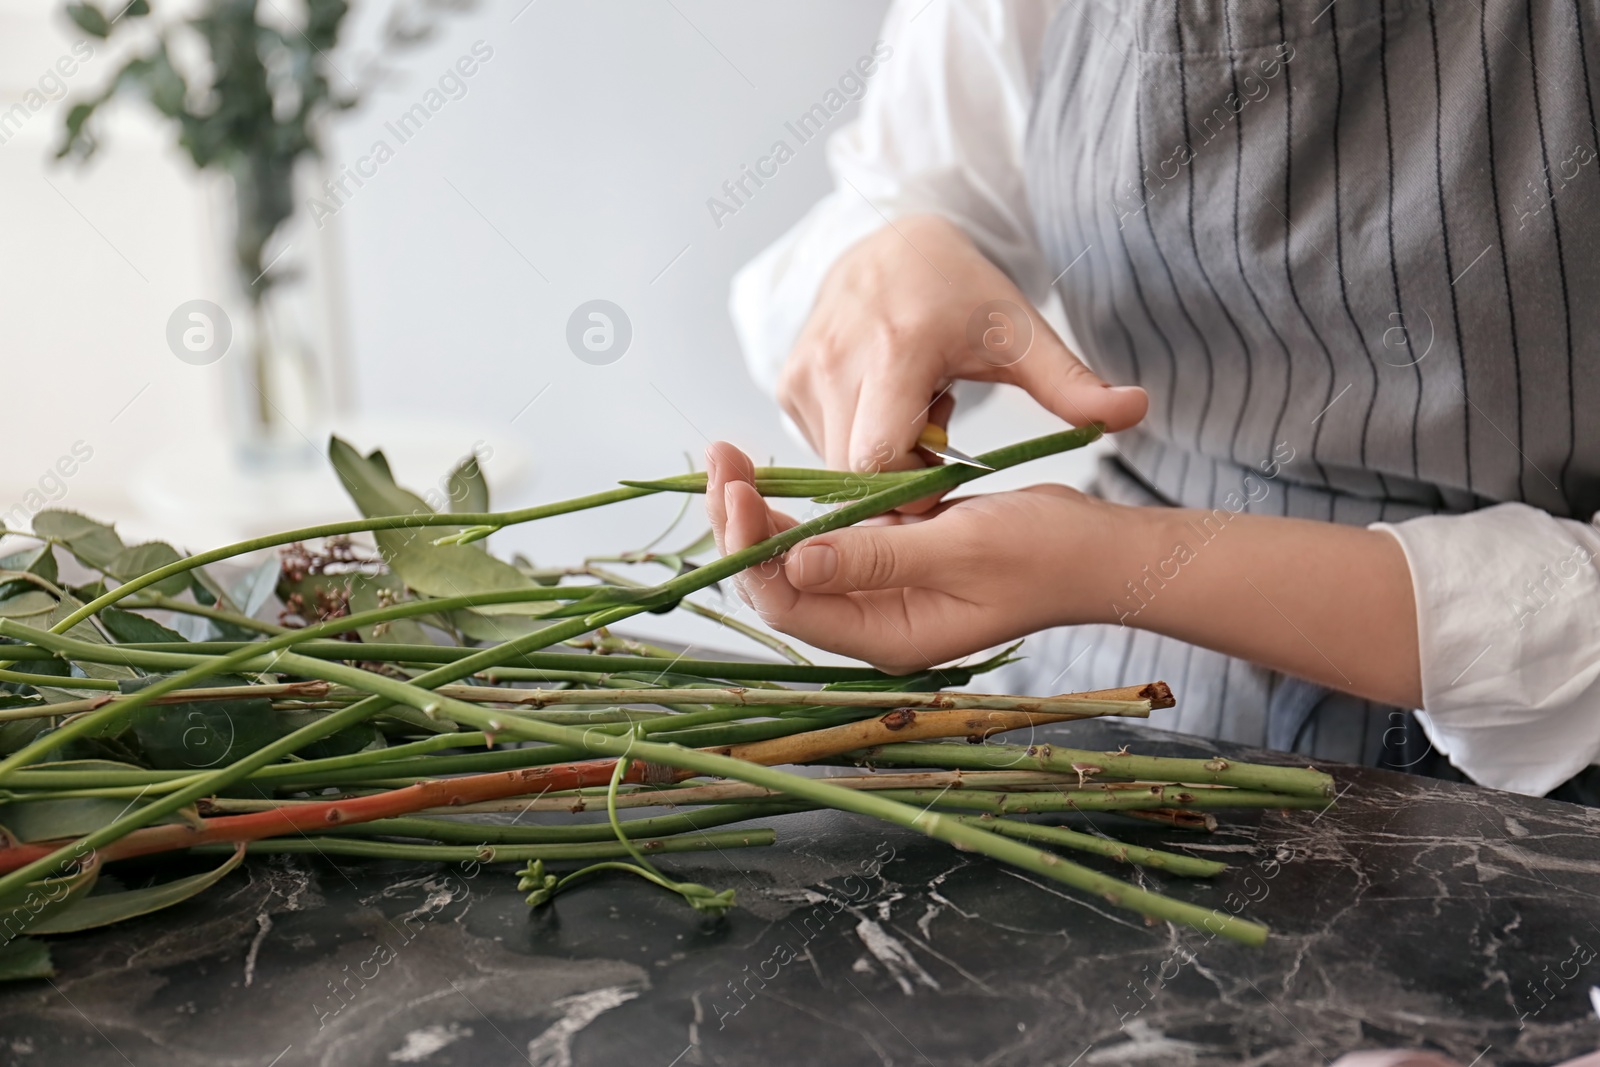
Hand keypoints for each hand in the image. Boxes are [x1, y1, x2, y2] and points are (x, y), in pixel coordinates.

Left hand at [705, 441, 1125, 674]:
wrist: (1097, 551)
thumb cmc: (1044, 554)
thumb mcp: (958, 549)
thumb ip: (875, 557)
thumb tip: (794, 563)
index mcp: (886, 636)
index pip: (790, 604)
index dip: (752, 549)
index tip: (737, 488)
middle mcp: (873, 623)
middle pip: (781, 583)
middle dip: (742, 525)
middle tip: (720, 459)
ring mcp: (880, 595)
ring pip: (797, 559)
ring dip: (763, 513)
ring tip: (731, 460)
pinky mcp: (890, 564)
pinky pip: (828, 541)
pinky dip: (800, 509)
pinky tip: (777, 477)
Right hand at [778, 213, 1147, 476]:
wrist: (890, 241)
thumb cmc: (961, 293)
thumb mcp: (1020, 335)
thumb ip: (1073, 384)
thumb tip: (1138, 411)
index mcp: (896, 351)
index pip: (881, 462)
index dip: (914, 489)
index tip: (950, 473)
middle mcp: (835, 362)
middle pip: (855, 473)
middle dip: (898, 481)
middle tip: (938, 446)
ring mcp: (802, 372)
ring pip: (835, 464)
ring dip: (878, 461)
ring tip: (915, 416)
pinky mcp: (785, 382)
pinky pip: (819, 444)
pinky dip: (854, 442)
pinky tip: (885, 406)